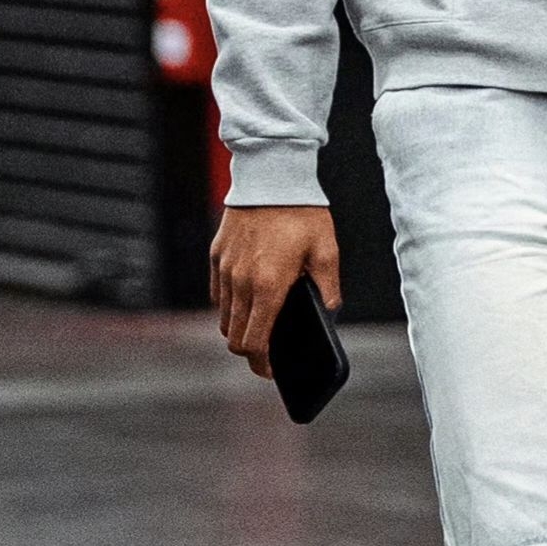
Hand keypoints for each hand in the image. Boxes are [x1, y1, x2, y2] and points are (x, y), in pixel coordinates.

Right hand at [210, 203, 340, 377]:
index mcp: (269, 285)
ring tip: (261, 323)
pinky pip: (218, 293)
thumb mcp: (326, 250)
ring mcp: (226, 269)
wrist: (272, 174)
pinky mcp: (217, 255)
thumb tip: (329, 310)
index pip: (255, 342)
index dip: (261, 364)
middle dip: (250, 351)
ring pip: (224, 317)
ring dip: (240, 327)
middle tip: (268, 352)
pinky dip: (230, 303)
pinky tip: (249, 297)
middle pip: (234, 337)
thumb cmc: (302, 212)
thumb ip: (328, 287)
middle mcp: (241, 281)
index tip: (271, 370)